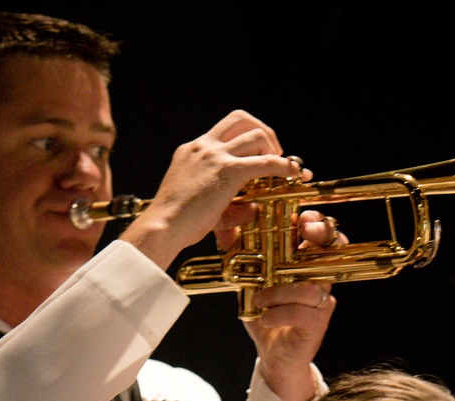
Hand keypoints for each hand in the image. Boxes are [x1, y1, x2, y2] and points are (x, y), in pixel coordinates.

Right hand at [120, 111, 300, 271]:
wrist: (162, 227)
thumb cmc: (175, 224)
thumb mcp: (198, 204)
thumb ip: (226, 204)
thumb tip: (252, 209)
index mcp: (192, 151)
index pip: (223, 131)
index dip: (246, 137)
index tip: (258, 151)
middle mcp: (203, 146)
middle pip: (240, 118)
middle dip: (262, 130)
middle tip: (274, 150)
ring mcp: (215, 156)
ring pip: (255, 134)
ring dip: (274, 146)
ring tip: (283, 165)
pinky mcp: (228, 171)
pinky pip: (264, 161)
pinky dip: (282, 165)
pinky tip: (293, 174)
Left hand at [244, 211, 343, 400]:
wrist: (273, 357)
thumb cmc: (266, 317)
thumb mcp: (249, 283)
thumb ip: (241, 256)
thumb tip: (226, 229)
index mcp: (304, 264)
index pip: (320, 233)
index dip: (315, 221)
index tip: (299, 219)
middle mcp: (318, 279)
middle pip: (333, 248)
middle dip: (319, 235)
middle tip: (302, 234)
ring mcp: (321, 302)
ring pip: (310, 286)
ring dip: (281, 290)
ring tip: (260, 299)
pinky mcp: (317, 324)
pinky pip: (302, 313)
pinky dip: (279, 313)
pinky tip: (265, 318)